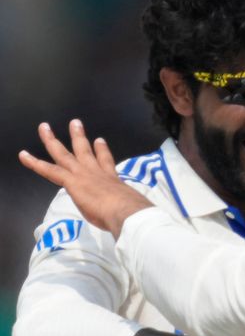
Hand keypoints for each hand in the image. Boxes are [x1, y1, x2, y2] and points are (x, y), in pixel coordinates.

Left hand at [19, 119, 151, 237]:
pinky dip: (34, 163)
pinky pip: (48, 170)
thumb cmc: (130, 212)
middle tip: (75, 123)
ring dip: (52, 140)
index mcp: (112, 179)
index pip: (106, 161)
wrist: (125, 210)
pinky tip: (24, 155)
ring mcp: (83, 174)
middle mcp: (97, 172)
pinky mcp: (72, 181)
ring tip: (44, 128)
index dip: (102, 151)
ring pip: (63, 154)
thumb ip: (123, 205)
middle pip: (85, 150)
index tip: (99, 141)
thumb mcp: (128, 206)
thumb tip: (126, 212)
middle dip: (79, 136)